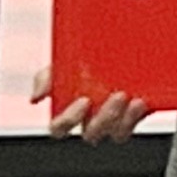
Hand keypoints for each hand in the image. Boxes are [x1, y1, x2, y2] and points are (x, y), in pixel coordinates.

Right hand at [29, 67, 151, 144]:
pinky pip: (134, 125)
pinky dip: (136, 116)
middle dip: (104, 118)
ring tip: (130, 98)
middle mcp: (93, 117)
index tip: (84, 100)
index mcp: (71, 108)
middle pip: (91, 134)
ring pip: (115, 134)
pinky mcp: (137, 113)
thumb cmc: (91, 57)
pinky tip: (141, 100)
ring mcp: (116, 118)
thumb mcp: (66, 61)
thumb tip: (36, 98)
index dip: (68, 120)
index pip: (60, 128)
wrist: (130, 43)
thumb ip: (48, 77)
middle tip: (118, 95)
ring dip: (123, 119)